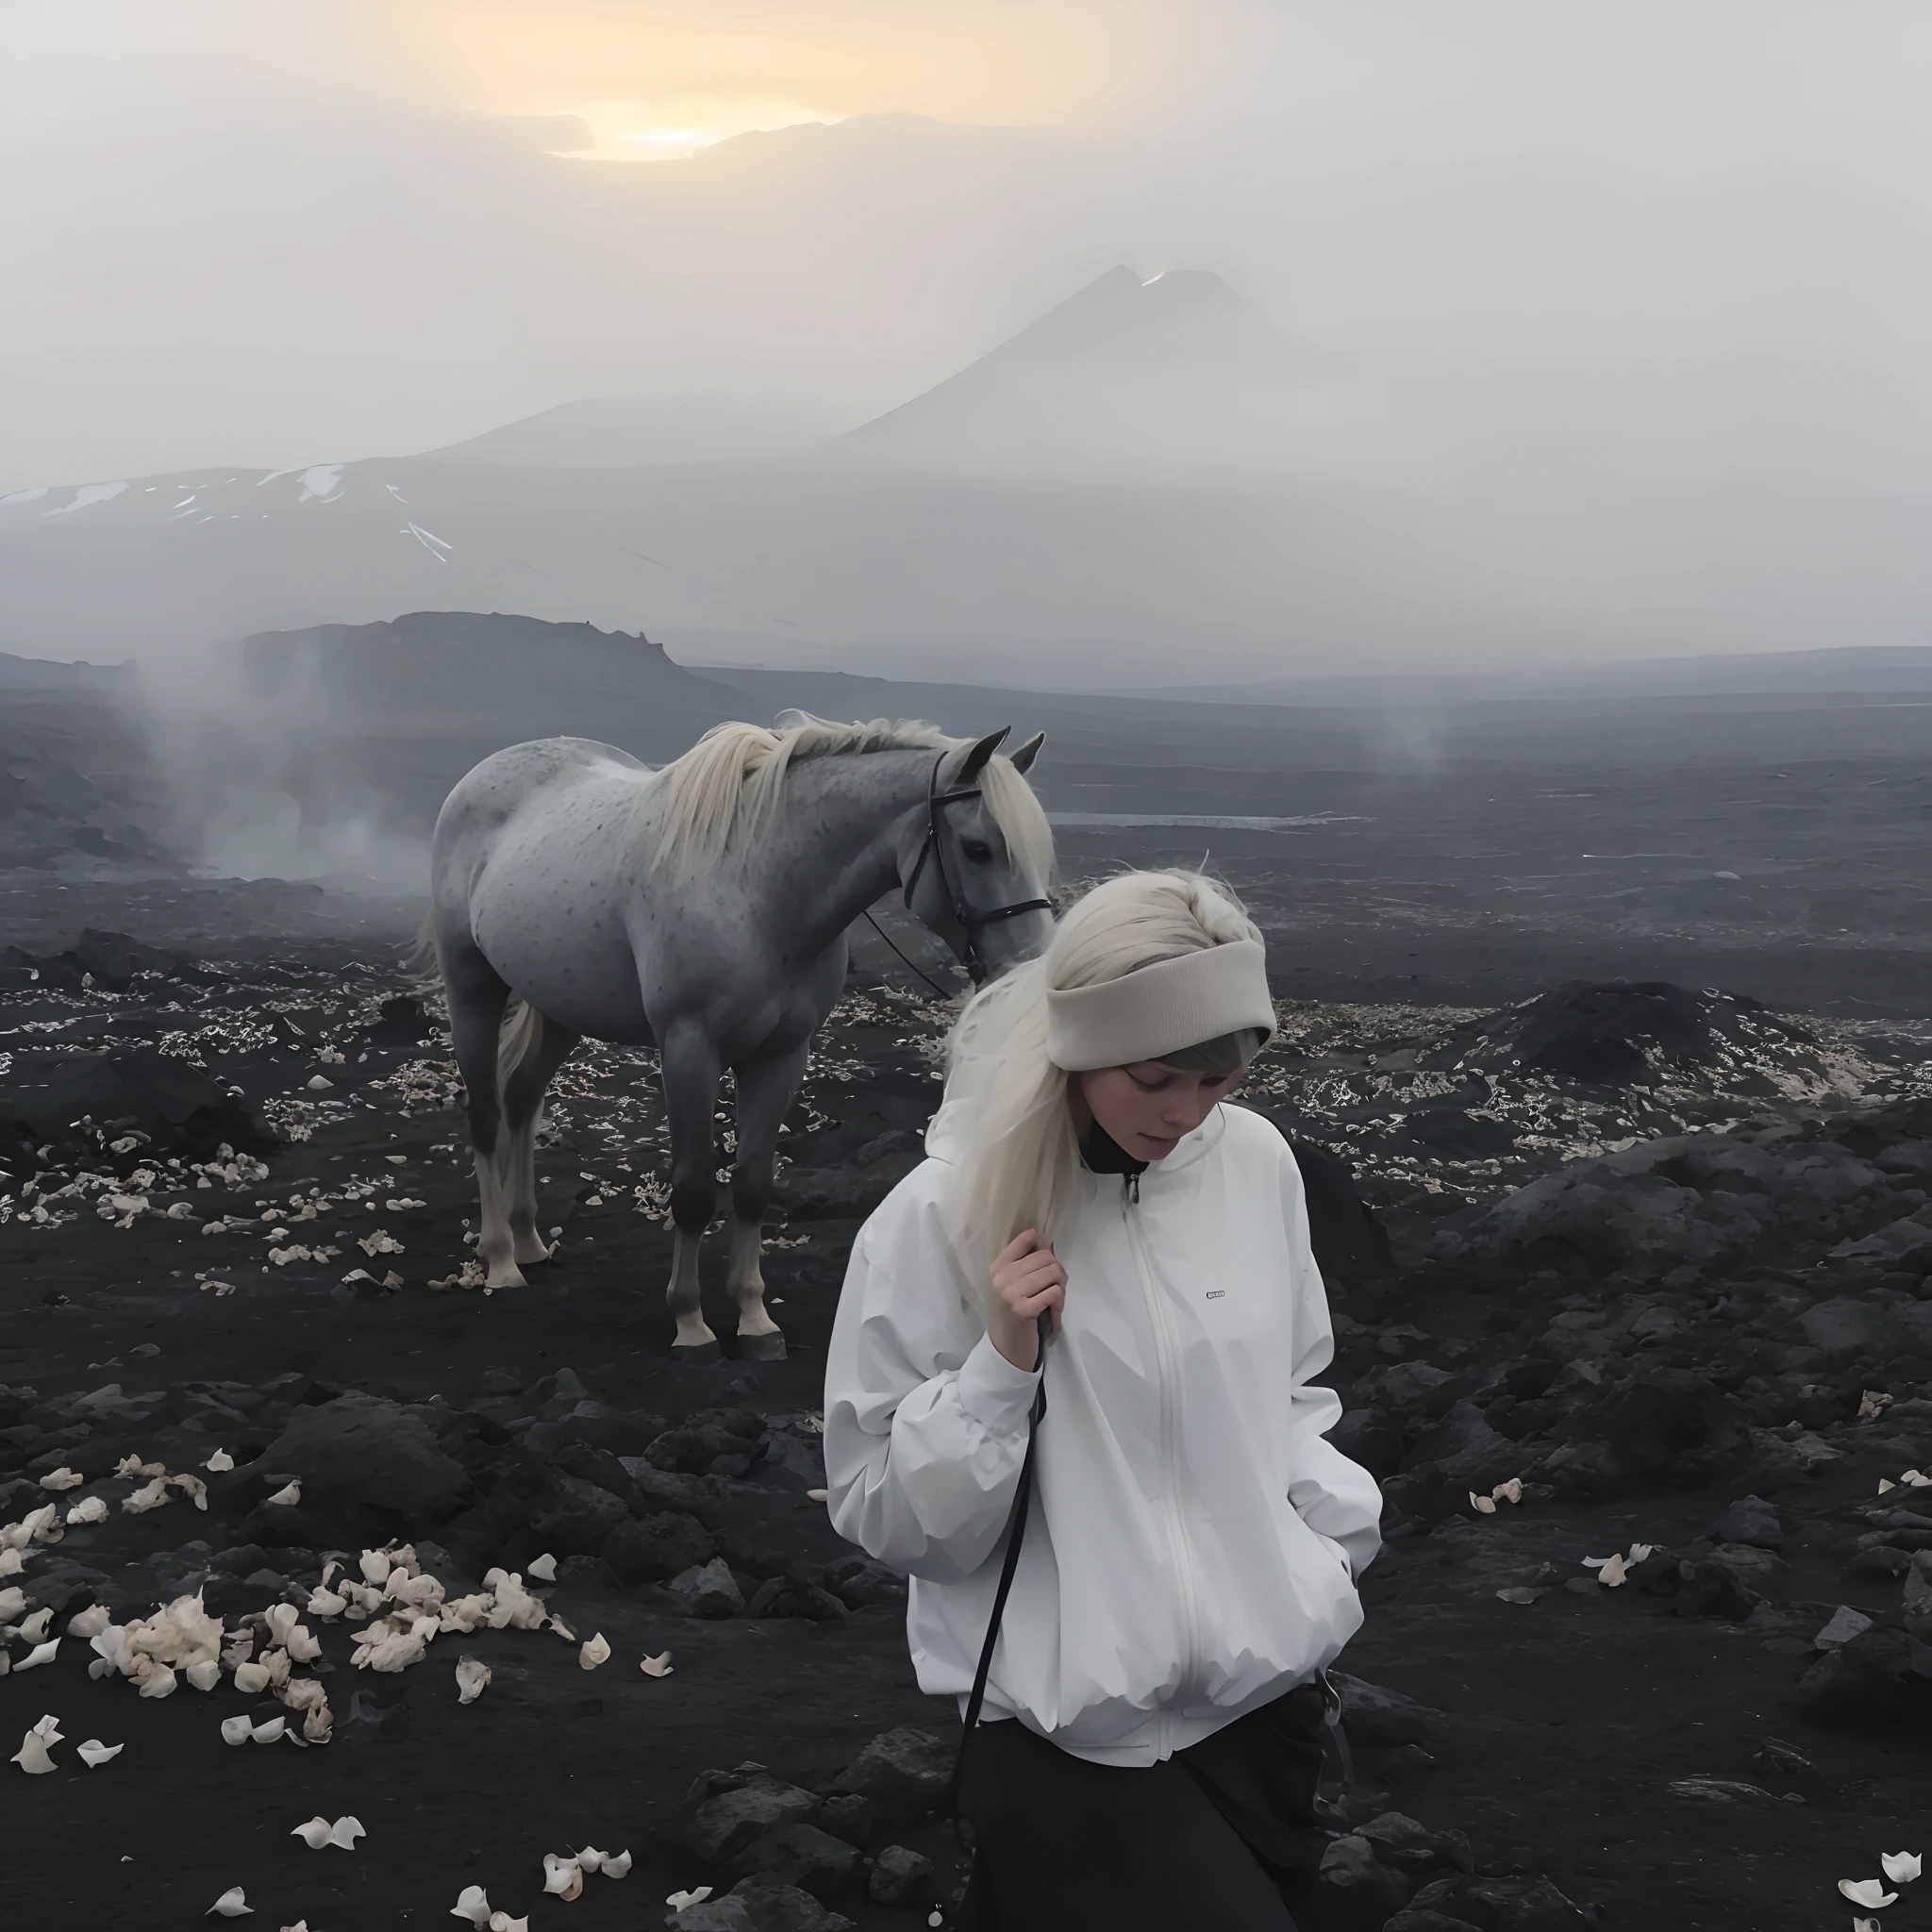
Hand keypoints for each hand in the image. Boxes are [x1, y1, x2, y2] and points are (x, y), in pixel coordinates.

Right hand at [988, 1229, 1065, 1370]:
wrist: (1009, 1346)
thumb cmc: (1015, 1311)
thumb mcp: (1014, 1284)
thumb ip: (1027, 1262)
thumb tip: (1050, 1241)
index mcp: (997, 1267)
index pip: (1023, 1241)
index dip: (1042, 1245)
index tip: (1048, 1253)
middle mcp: (1000, 1278)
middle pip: (1046, 1257)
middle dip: (1057, 1271)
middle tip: (1056, 1286)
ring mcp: (1010, 1293)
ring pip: (1053, 1272)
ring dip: (1061, 1286)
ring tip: (1055, 1298)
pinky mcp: (1023, 1310)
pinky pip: (1055, 1292)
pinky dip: (1059, 1300)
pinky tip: (1053, 1310)